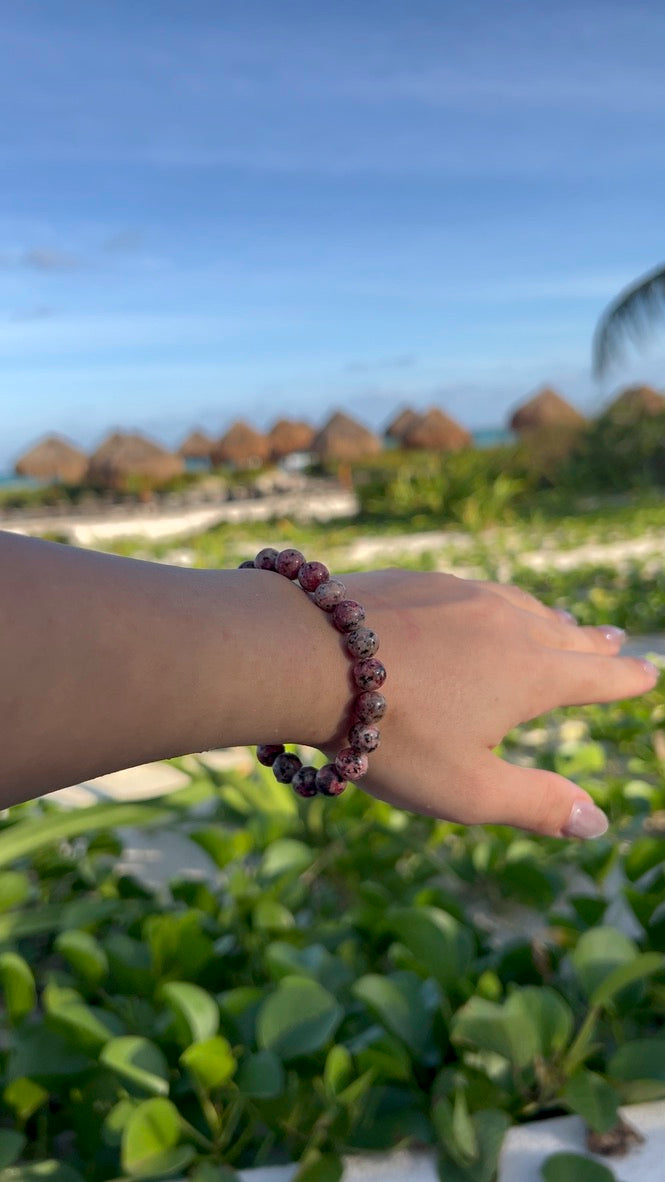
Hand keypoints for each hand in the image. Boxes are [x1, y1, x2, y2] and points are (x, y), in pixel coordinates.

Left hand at [324, 570, 657, 836]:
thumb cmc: (389, 734)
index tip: (649, 673)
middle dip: (593, 643)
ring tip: (560, 622)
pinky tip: (478, 606)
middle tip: (615, 640)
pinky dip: (494, 603)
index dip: (626, 679)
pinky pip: (473, 591)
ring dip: (547, 618)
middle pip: (564, 633)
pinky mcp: (418, 578)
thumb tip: (598, 821)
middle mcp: (505, 623)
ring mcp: (460, 593)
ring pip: (519, 605)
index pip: (595, 677)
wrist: (306, 653)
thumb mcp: (466, 791)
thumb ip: (536, 805)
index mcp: (529, 674)